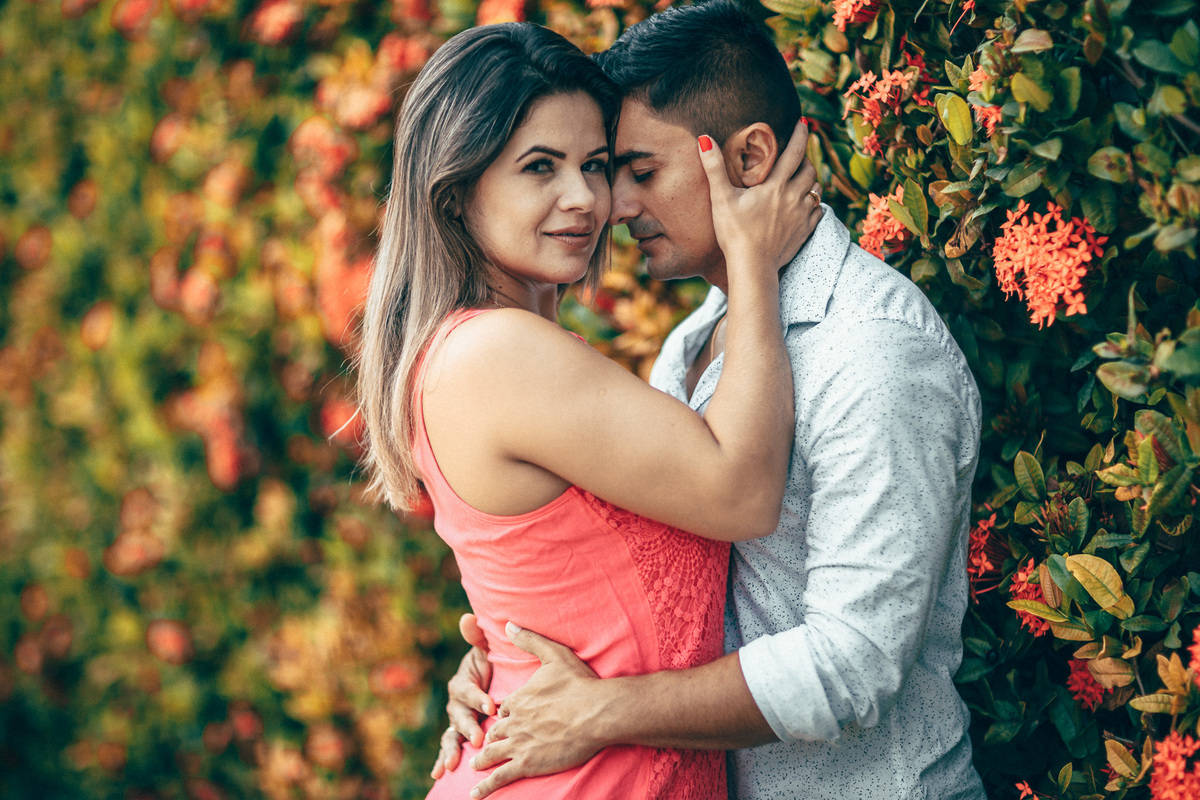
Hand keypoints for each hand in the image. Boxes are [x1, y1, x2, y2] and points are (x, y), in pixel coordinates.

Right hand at [431, 614, 494, 778]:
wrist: (494, 681)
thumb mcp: (485, 650)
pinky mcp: (460, 736)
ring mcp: (457, 722)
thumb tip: (468, 617)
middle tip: (478, 736)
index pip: (467, 690)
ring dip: (450, 749)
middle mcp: (456, 704)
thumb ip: (478, 637)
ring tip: (453, 763)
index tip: (492, 705)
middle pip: (457, 716)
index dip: (477, 697)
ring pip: (450, 735)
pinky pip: (449, 748)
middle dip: (467, 726)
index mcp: (462, 683)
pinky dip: (442, 761)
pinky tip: (438, 773)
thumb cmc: (491, 664)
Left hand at [468, 623, 603, 798]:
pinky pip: (500, 777)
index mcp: (520, 698)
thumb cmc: (580, 684)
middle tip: (487, 743)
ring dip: (482, 760)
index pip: (505, 709)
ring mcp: (519, 744)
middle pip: (497, 731)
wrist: (597, 713)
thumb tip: (508, 625)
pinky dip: (485, 786)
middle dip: (491, 736)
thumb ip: (530, 640)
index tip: (506, 717)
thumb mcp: (554, 654)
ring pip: (493, 754)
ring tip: (474, 767)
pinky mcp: (527, 763)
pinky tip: (474, 794)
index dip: (506, 713)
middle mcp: (515, 722)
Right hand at [698, 119, 823, 272]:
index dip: (801, 135)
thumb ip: (714, 168)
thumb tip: (704, 139)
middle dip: (805, 161)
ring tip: (801, 182)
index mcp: (776, 186)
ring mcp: (802, 216)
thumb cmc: (734, 233)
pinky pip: (818, 212)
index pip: (794, 152)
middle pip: (810, 170)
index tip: (804, 123)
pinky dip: (814, 205)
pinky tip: (806, 206)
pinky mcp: (805, 232)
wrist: (752, 266)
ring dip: (811, 183)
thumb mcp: (721, 199)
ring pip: (816, 191)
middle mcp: (794, 197)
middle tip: (797, 159)